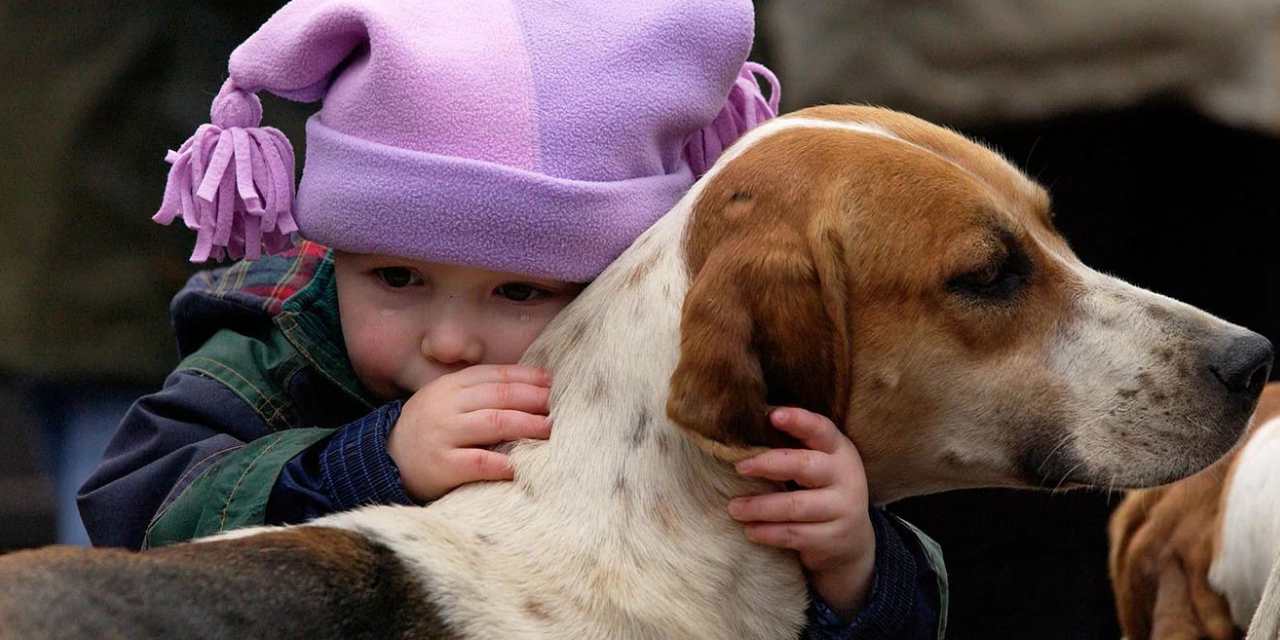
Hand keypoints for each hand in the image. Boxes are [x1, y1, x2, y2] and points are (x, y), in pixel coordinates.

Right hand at [387, 364, 551, 501]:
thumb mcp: (449, 401)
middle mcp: (448, 406)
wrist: (386, 459)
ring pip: (493, 423)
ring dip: (527, 425)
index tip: (553, 383)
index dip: (528, 378)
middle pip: (500, 396)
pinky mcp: (440, 466)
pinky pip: (476, 462)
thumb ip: (482, 393)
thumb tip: (534, 388)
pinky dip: (501, 463)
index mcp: (452, 386)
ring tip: (550, 430)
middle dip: (535, 400)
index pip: (496, 375)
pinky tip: (519, 466)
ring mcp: (443, 434)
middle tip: (560, 407)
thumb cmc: (431, 429)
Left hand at [727, 407, 875, 621]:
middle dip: (769, 464)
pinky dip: (768, 533)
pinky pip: (795, 534)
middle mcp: (845, 477)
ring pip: (795, 506)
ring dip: (760, 507)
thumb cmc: (821, 490)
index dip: (799, 421)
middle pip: (805, 466)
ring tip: (734, 508)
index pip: (821, 429)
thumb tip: (746, 428)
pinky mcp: (833, 538)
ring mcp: (842, 509)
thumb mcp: (819, 464)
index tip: (773, 416)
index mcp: (839, 450)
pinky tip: (750, 530)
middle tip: (740, 467)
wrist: (852, 541)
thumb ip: (794, 448)